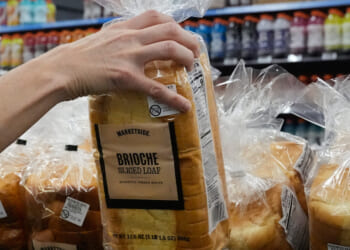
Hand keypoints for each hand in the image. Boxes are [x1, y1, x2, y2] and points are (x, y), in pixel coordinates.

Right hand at [49, 10, 199, 111]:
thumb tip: (135, 47)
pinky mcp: (125, 78)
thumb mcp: (102, 40)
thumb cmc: (79, 57)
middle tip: (195, 53)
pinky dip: (173, 97)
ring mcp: (129, 56)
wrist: (61, 70)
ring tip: (192, 69)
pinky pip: (155, 87)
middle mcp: (129, 37)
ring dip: (187, 57)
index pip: (156, 16)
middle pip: (170, 29)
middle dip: (189, 40)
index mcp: (124, 28)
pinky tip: (184, 105)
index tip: (183, 36)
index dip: (176, 25)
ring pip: (169, 48)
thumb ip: (121, 40)